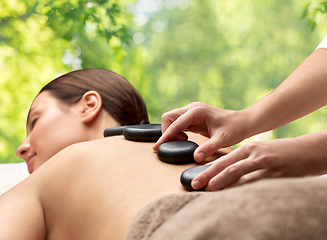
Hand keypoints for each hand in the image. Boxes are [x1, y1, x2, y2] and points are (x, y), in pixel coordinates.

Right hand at [153, 102, 250, 161]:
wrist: (244, 122)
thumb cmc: (235, 128)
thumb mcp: (222, 140)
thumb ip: (208, 148)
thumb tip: (195, 157)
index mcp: (196, 111)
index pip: (174, 124)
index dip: (164, 136)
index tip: (157, 147)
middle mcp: (192, 108)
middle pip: (168, 117)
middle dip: (166, 132)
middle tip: (174, 145)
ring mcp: (192, 112)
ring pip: (172, 119)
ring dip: (171, 131)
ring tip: (182, 142)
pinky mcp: (194, 117)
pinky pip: (178, 123)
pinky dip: (177, 131)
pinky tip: (185, 139)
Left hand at [192, 135, 326, 190]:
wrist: (309, 150)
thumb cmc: (284, 152)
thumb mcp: (261, 152)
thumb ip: (246, 161)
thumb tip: (230, 175)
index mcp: (249, 148)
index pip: (224, 159)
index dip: (209, 169)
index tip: (196, 177)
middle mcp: (253, 153)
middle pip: (226, 165)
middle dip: (208, 175)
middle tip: (195, 184)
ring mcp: (264, 162)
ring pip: (238, 172)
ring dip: (222, 182)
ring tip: (209, 189)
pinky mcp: (275, 171)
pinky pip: (255, 182)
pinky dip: (243, 188)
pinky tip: (234, 195)